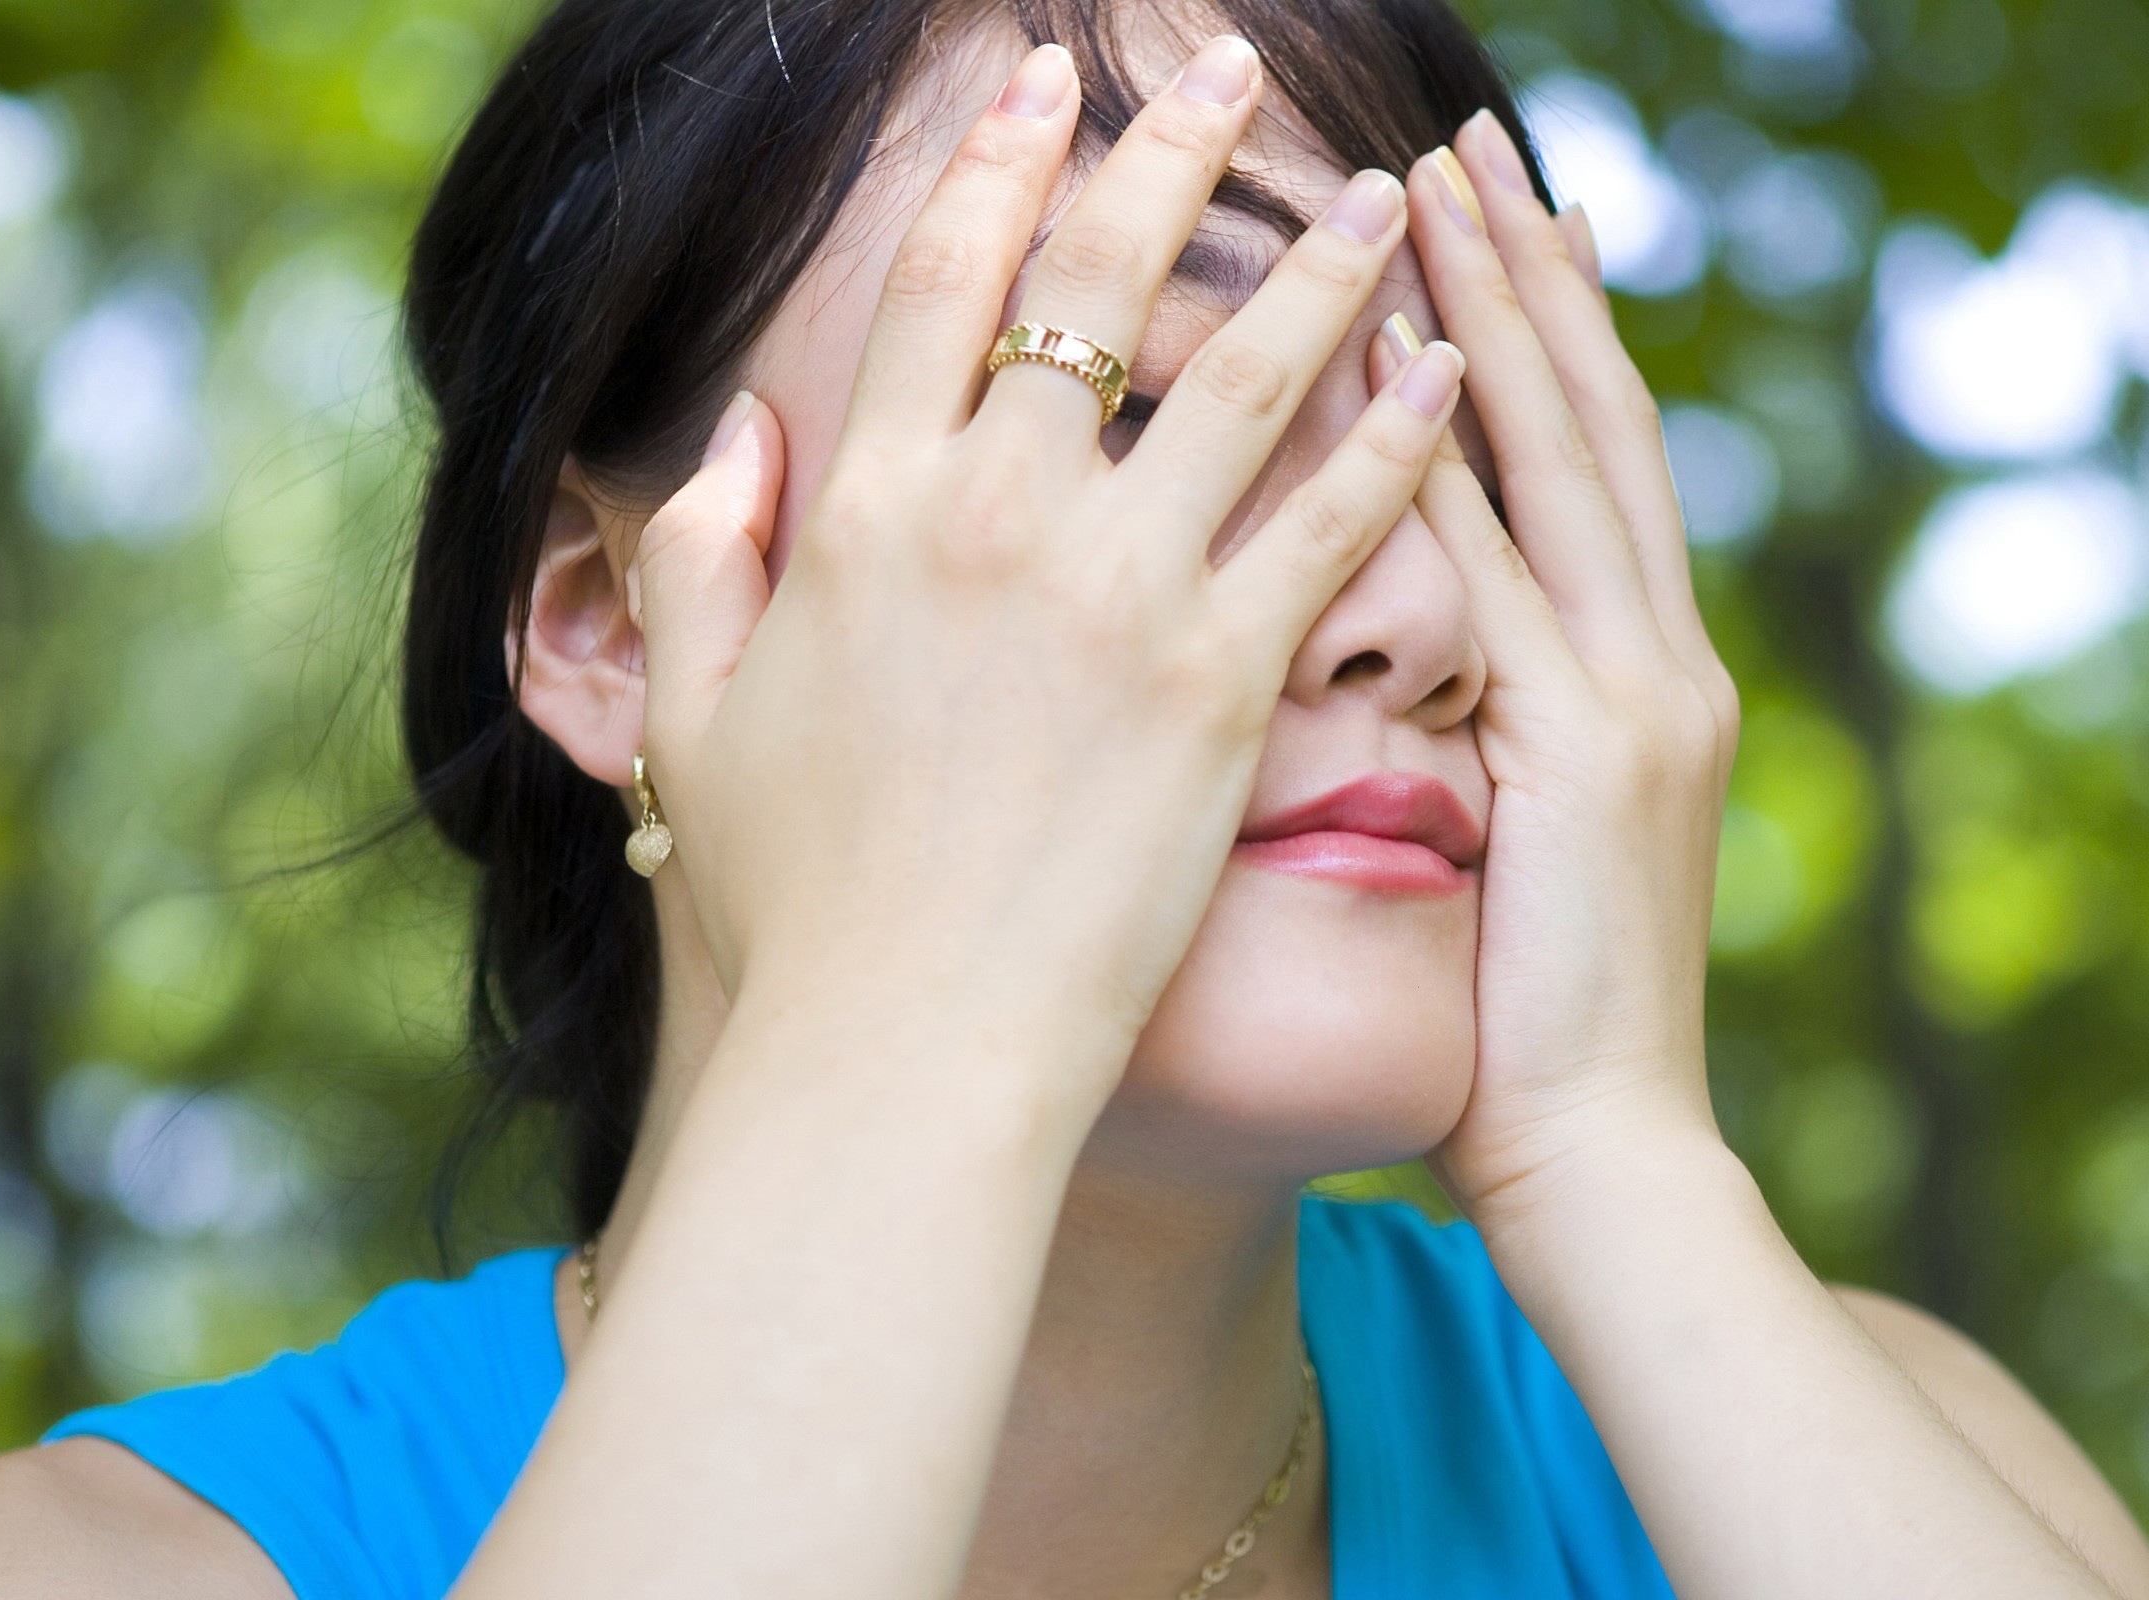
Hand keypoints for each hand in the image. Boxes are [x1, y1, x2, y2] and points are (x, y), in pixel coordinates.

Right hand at [622, 39, 1466, 1106]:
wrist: (904, 1052)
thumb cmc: (800, 906)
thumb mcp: (697, 719)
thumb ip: (698, 558)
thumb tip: (731, 438)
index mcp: (863, 508)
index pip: (940, 281)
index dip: (997, 162)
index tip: (1048, 86)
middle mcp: (994, 517)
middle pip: (1098, 281)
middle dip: (1169, 149)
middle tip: (1226, 66)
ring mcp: (1117, 593)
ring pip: (1244, 376)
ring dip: (1324, 268)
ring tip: (1389, 193)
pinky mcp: (1222, 683)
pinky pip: (1331, 528)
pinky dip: (1398, 440)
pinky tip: (1451, 372)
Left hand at [1388, 113, 1740, 1215]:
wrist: (1607, 1157)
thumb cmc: (1536, 1028)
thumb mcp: (1532, 847)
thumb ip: (1503, 733)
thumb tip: (1432, 658)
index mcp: (1646, 680)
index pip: (1596, 467)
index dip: (1555, 332)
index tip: (1506, 212)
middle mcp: (1660, 661)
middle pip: (1594, 421)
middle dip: (1530, 273)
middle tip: (1472, 140)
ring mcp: (1637, 697)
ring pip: (1564, 462)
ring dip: (1497, 319)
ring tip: (1440, 186)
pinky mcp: (1588, 751)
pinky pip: (1505, 573)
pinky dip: (1449, 461)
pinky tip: (1397, 359)